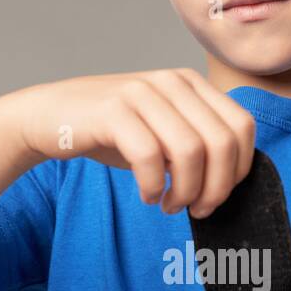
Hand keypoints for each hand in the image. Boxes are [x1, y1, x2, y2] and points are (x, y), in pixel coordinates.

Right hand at [4, 69, 255, 216]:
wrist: (49, 117)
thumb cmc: (111, 132)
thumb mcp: (162, 133)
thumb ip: (196, 145)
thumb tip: (229, 182)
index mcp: (191, 84)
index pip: (242, 127)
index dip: (238, 170)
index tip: (216, 195)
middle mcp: (172, 82)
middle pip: (222, 142)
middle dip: (216, 187)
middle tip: (196, 209)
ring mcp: (143, 92)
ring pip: (191, 151)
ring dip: (185, 190)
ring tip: (169, 205)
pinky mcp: (113, 110)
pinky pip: (150, 156)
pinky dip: (154, 185)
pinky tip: (147, 195)